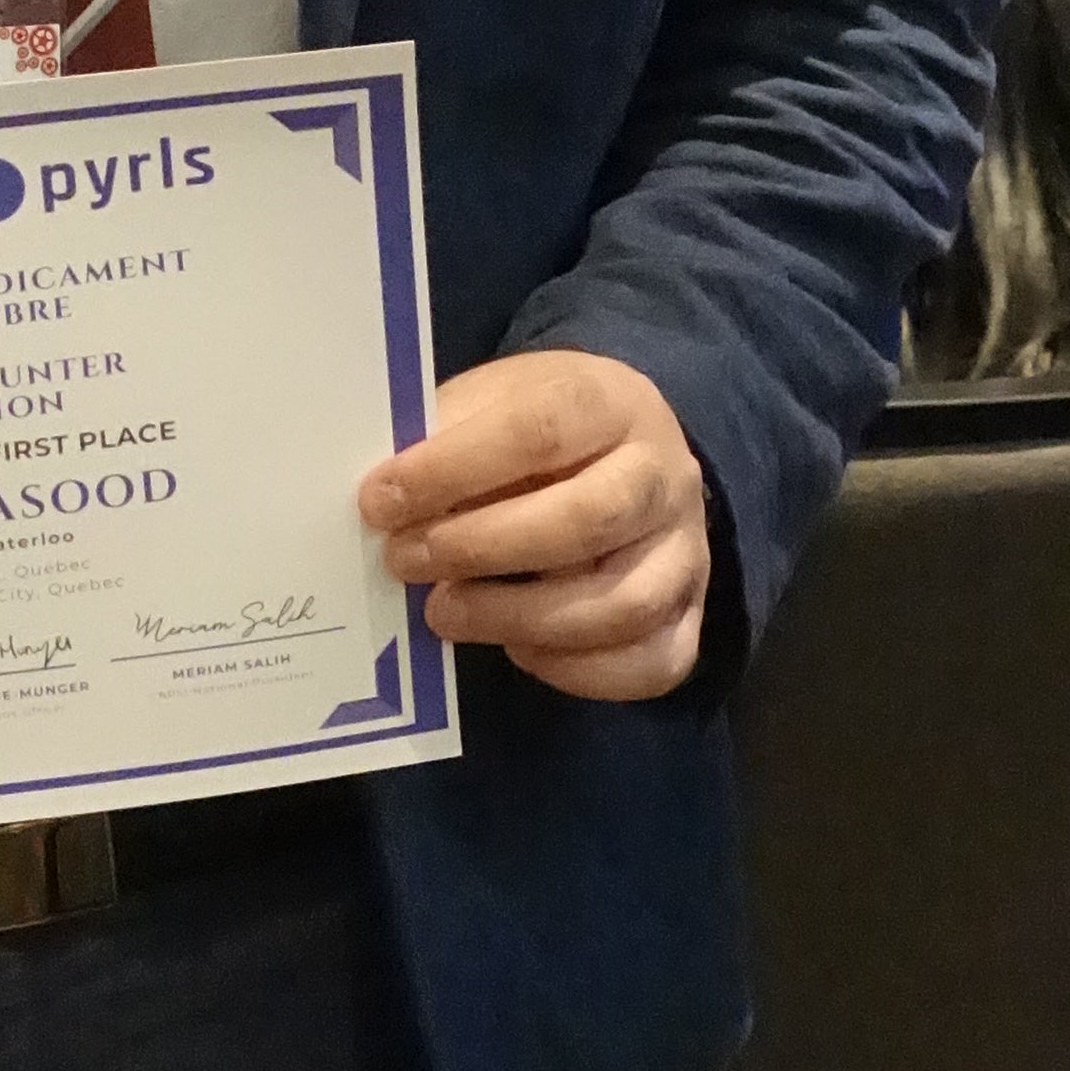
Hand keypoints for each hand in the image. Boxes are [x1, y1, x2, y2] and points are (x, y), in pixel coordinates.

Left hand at [359, 348, 709, 701]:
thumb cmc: (537, 429)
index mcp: (612, 401)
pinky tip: (515, 649)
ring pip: (621, 604)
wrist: (622, 451)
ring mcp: (686, 553)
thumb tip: (381, 502)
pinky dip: (576, 670)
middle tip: (404, 561)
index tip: (380, 501)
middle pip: (587, 520)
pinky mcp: (689, 618)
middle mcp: (665, 476)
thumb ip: (442, 440)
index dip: (453, 468)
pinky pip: (649, 665)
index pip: (540, 429)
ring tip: (443, 613)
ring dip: (517, 618)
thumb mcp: (490, 402)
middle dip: (481, 548)